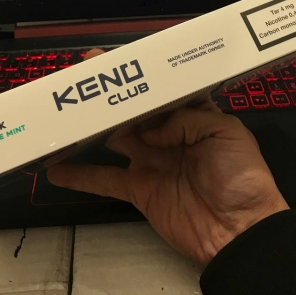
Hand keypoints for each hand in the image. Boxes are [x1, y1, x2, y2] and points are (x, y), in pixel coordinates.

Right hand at [47, 50, 288, 264]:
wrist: (240, 232)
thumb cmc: (241, 178)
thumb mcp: (225, 134)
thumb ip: (186, 121)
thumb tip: (150, 130)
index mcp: (195, 116)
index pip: (165, 90)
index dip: (143, 76)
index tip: (117, 62)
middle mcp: (170, 135)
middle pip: (134, 111)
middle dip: (111, 95)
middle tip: (81, 78)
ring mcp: (151, 162)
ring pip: (114, 138)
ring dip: (90, 127)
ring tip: (63, 112)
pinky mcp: (139, 190)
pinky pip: (105, 180)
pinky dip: (80, 176)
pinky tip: (55, 168)